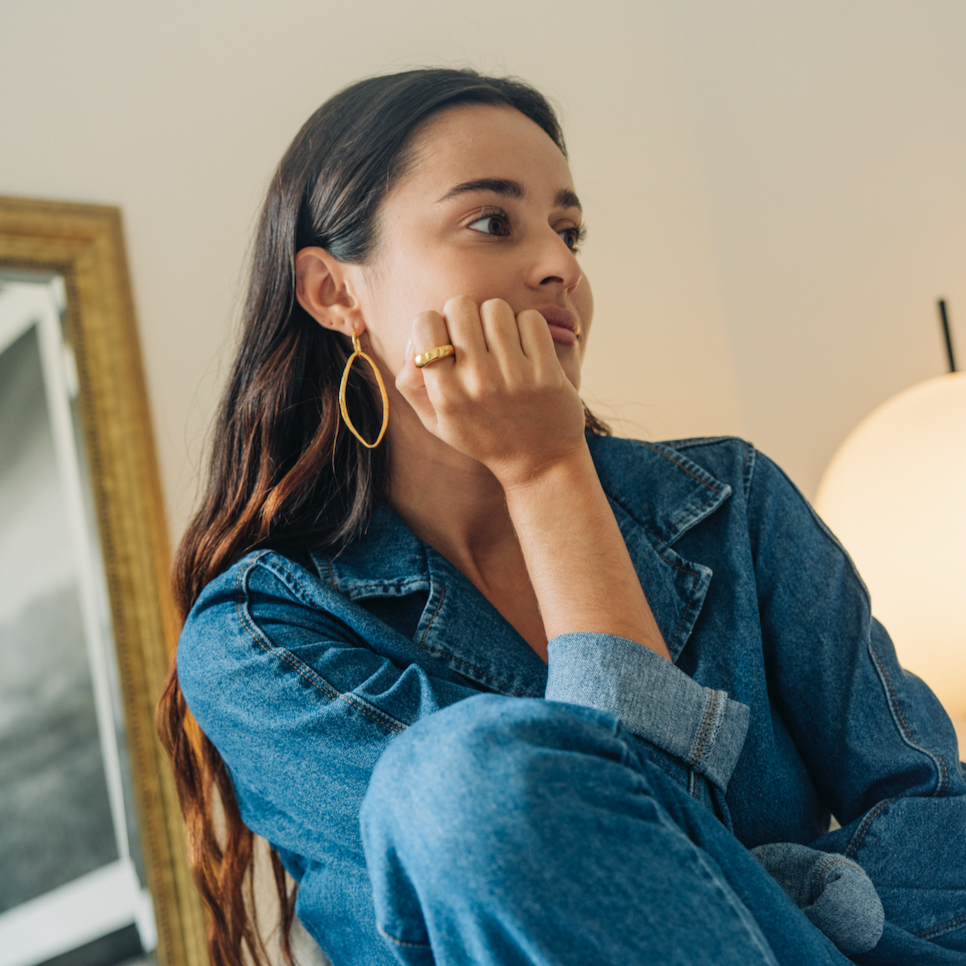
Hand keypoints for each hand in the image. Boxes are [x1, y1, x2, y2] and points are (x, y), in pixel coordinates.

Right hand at [395, 296, 586, 486]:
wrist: (540, 463)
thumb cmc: (483, 436)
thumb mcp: (436, 421)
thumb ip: (410, 382)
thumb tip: (414, 340)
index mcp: (445, 393)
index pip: (424, 322)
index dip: (435, 324)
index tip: (448, 342)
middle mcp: (477, 383)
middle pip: (460, 305)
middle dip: (467, 316)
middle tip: (477, 340)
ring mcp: (514, 377)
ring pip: (495, 308)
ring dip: (498, 321)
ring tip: (503, 346)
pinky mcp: (546, 372)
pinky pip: (530, 319)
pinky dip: (527, 327)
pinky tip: (526, 350)